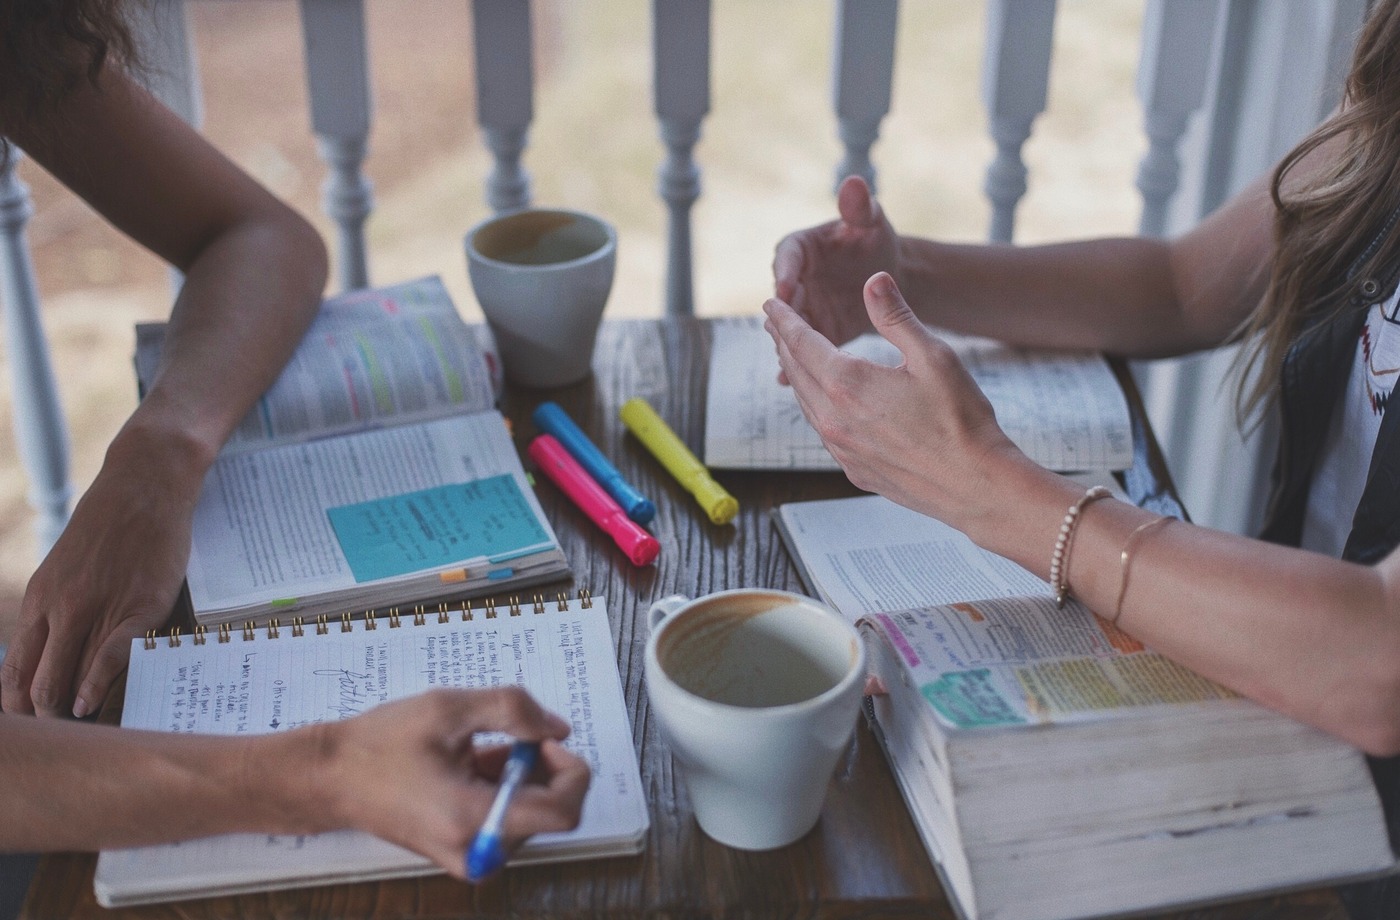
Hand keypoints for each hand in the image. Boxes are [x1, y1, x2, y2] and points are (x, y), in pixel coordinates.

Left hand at [2, 432, 202, 717]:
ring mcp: (96, 608)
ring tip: (76, 732)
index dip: (17, 707)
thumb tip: (60, 652)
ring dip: (66, 713)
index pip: (13, 670)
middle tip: (58, 740)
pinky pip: (107, 656)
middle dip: (41, 720)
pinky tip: (92, 706)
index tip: (32, 727)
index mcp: (39, 600)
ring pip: (64, 677)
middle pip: (34, 683)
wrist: (145, 487)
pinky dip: (95, 687)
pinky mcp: (137, 607)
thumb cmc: (112, 527)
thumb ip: (62, 609)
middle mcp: (59, 608)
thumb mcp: (68, 568)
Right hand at [323, 686, 589, 877]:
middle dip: (536, 765)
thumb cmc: (382, 743)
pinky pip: (509, 820)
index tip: (543, 739)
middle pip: (549, 810)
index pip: (564, 812)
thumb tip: (559, 729)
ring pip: (531, 812)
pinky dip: (502, 788)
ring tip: (472, 753)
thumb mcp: (449, 708)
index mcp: (474, 820)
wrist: (331, 779)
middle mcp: (479, 853)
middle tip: (498, 738)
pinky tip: (468, 767)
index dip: (569, 768)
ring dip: (516, 774)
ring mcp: (472, 860)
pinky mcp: (466, 856)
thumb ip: (513, 710)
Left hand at [763, 271, 1025, 531]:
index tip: (772, 303)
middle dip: (784, 343)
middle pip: (796, 372)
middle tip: (774, 324)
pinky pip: (822, 430)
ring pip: (806, 403)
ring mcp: (841, 448)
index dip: (785, 319)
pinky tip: (822, 401)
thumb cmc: (960, 420)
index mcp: (847, 384)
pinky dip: (815, 406)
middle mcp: (834, 419)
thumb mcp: (932, 356)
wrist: (974, 484)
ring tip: (792, 357)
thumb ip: (896, 317)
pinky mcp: (853, 469)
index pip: (801, 342)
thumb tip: (874, 281)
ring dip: (796, 376)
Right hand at [771, 175, 900, 347]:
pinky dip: (794, 364)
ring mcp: (800, 308)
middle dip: (782, 315)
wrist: (889, 274)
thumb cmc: (876, 240)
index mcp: (800, 248)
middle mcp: (791, 279)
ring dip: (785, 343)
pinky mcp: (812, 332)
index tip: (784, 288)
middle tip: (781, 331)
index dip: (784, 273)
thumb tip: (853, 182)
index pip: (786, 258)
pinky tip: (789, 382)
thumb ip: (859, 206)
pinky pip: (800, 347)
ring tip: (785, 360)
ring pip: (787, 326)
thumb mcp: (871, 221)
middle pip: (781, 298)